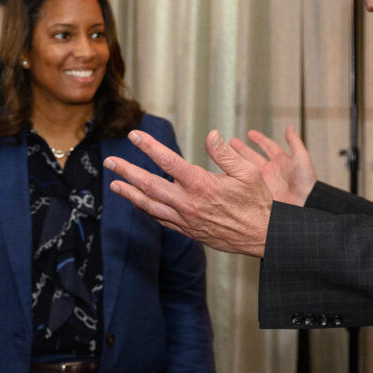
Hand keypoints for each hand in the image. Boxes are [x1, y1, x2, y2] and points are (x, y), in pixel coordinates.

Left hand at [105, 129, 272, 256]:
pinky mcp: (188, 230)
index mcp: (202, 185)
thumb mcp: (249, 172)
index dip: (149, 147)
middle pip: (150, 185)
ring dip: (130, 193)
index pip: (169, 162)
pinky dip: (146, 210)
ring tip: (114, 185)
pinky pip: (161, 220)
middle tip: (110, 162)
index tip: (134, 136)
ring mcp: (186, 219)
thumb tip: (211, 135)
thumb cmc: (258, 202)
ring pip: (150, 205)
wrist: (262, 237)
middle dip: (127, 172)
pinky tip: (137, 203)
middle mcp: (189, 202)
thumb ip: (225, 154)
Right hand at [228, 126, 316, 205]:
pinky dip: (238, 180)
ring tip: (225, 156)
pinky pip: (247, 184)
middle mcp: (272, 171)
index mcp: (281, 161)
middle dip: (242, 149)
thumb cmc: (307, 183)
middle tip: (231, 142)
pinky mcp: (260, 193)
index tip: (250, 133)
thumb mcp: (302, 159)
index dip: (259, 139)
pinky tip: (228, 176)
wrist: (304, 205)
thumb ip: (295, 142)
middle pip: (253, 156)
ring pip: (247, 169)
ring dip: (237, 162)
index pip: (268, 146)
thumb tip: (290, 128)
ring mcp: (265, 182)